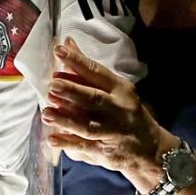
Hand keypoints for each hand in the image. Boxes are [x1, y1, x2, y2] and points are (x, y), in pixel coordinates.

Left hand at [43, 38, 162, 180]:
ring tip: (46, 113)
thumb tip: (67, 43)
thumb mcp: (115, 88)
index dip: (78, 61)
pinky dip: (68, 143)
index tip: (59, 51)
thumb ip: (89, 69)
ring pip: (88, 125)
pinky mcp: (104, 151)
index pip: (97, 72)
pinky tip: (52, 139)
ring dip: (66, 120)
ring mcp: (111, 132)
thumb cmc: (126, 112)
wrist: (149, 148)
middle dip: (73, 92)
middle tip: (53, 85)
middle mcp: (117, 109)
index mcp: (120, 89)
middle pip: (94, 99)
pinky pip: (84, 147)